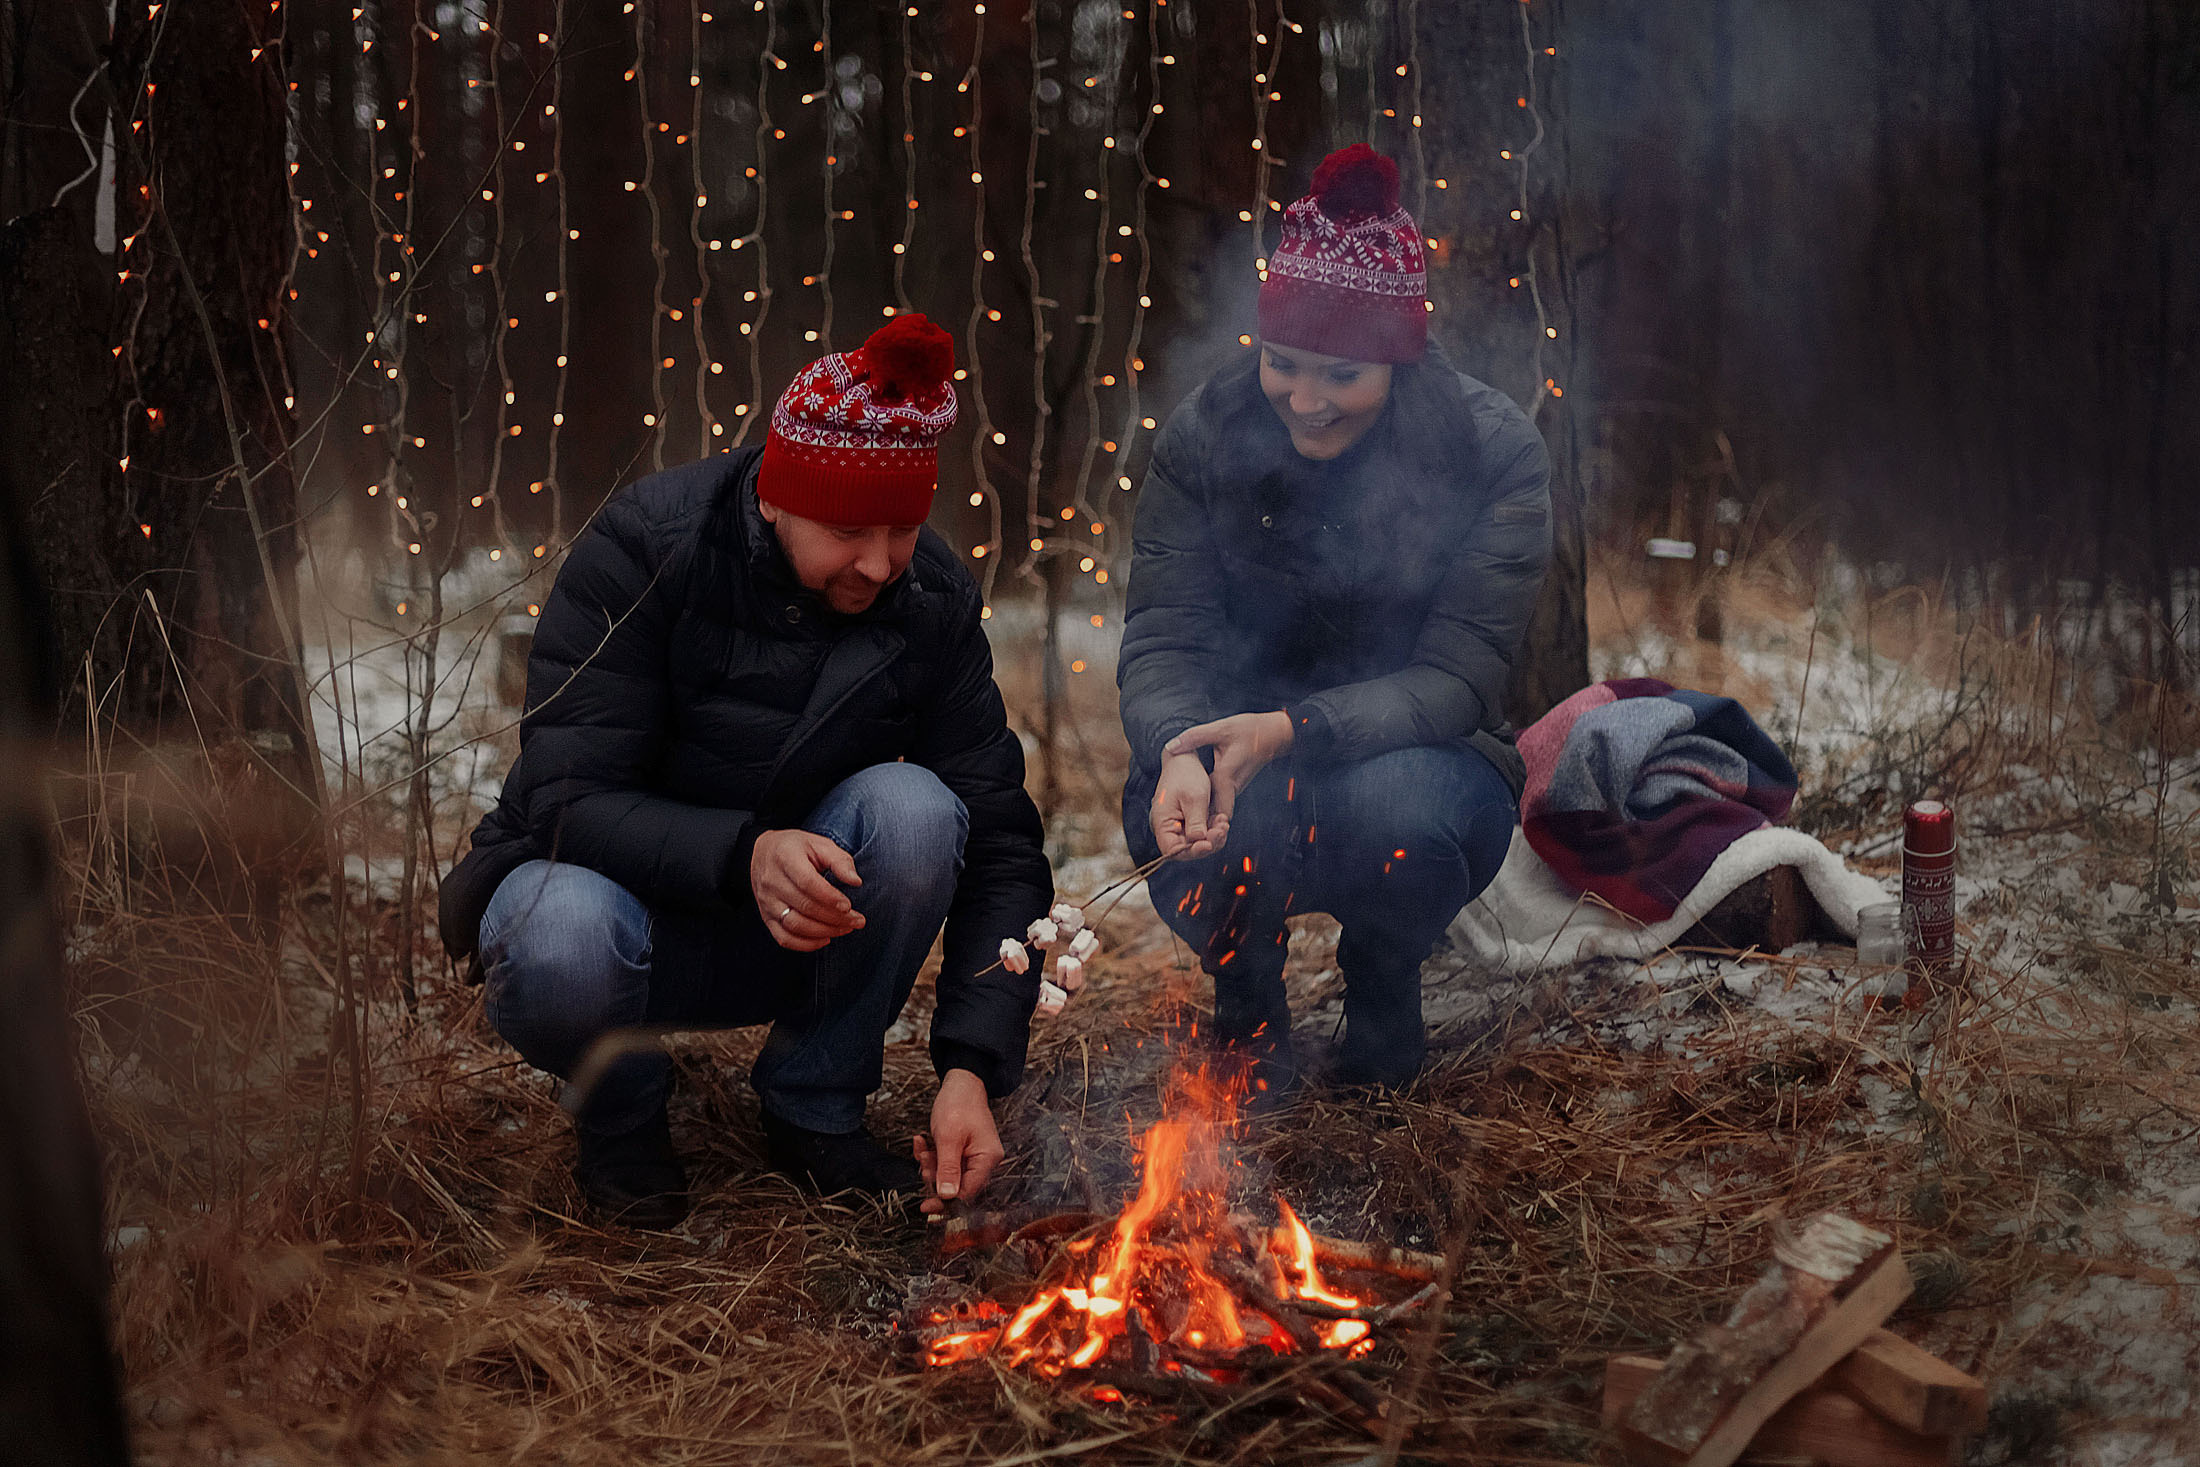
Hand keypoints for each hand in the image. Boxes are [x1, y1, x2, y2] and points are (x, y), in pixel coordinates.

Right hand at [750, 829, 863, 951]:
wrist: (762, 853)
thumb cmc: (798, 848)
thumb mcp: (820, 844)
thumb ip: (840, 861)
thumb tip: (856, 881)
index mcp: (785, 858)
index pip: (807, 882)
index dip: (829, 897)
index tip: (849, 906)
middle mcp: (771, 881)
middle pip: (804, 906)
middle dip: (835, 918)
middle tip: (858, 921)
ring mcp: (766, 901)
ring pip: (794, 925)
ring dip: (824, 931)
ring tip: (846, 929)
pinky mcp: (766, 917)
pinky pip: (783, 938)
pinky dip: (806, 944)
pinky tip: (825, 939)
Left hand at [914, 1068, 1002, 1215]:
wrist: (961, 1082)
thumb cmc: (959, 1104)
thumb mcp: (949, 1138)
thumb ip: (948, 1168)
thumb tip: (947, 1196)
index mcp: (986, 1158)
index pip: (968, 1192)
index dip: (946, 1200)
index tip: (927, 1206)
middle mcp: (983, 1161)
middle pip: (957, 1185)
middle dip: (935, 1176)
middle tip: (925, 1161)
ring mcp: (973, 1156)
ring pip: (948, 1175)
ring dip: (931, 1165)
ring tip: (924, 1147)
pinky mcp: (963, 1152)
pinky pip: (945, 1163)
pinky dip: (932, 1156)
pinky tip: (923, 1142)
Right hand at [1150, 751, 1223, 860]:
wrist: (1185, 760)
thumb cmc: (1185, 774)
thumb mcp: (1194, 797)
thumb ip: (1196, 821)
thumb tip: (1199, 841)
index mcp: (1162, 823)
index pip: (1173, 850)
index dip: (1191, 851)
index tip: (1208, 844)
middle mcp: (1169, 828)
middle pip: (1188, 849)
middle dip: (1208, 843)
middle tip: (1222, 829)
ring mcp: (1180, 826)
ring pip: (1198, 843)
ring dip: (1214, 836)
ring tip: (1224, 822)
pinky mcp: (1191, 822)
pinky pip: (1203, 833)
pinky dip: (1214, 830)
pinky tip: (1222, 820)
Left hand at [1164, 711, 1292, 837]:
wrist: (1275, 734)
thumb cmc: (1252, 731)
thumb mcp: (1220, 730)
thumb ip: (1195, 737)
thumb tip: (1171, 746)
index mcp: (1226, 776)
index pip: (1211, 809)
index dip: (1200, 824)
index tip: (1185, 833)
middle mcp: (1231, 787)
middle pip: (1213, 814)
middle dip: (1199, 825)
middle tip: (1179, 833)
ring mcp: (1234, 788)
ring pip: (1216, 810)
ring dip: (1203, 818)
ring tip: (1182, 825)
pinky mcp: (1234, 785)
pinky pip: (1219, 801)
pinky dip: (1207, 808)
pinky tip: (1193, 807)